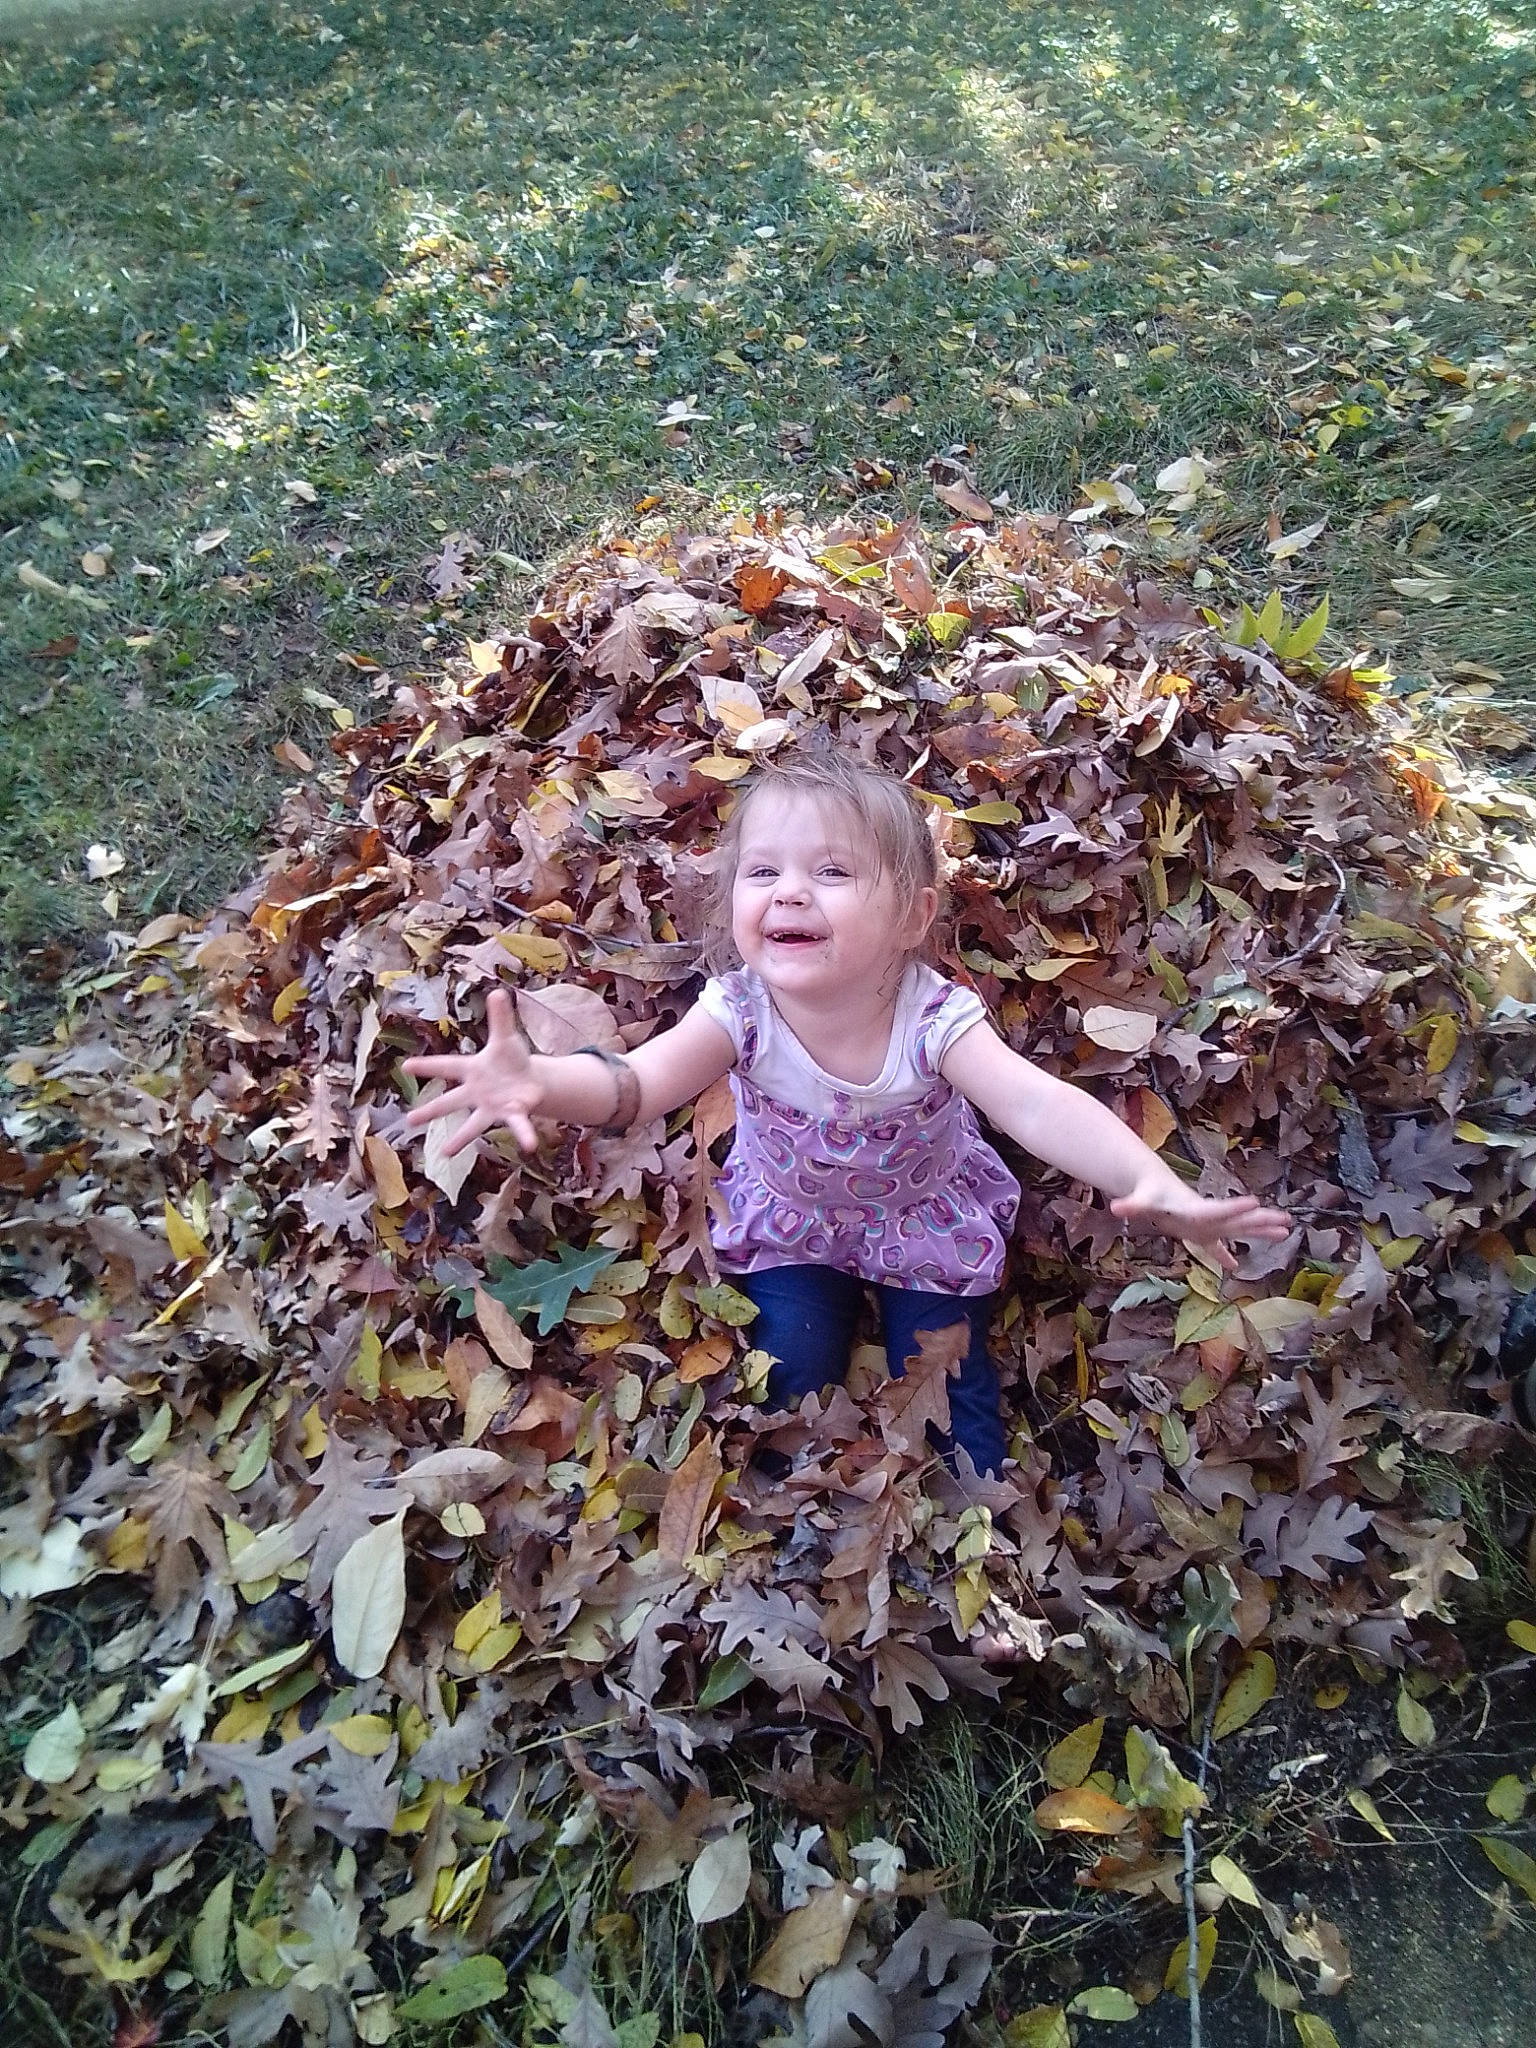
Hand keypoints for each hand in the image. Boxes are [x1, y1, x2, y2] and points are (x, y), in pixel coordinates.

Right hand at [402, 989, 543, 1155]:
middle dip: (431, 1110)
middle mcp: (476, 1092)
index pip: (446, 1065)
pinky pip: (518, 1125)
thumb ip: (501, 1018)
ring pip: (474, 1124)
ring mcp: (491, 1107)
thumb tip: (498, 992)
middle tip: (409, 1121)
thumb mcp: (506, 1037)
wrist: (528, 1079)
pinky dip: (524, 1134)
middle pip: (451, 1101)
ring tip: (445, 1153)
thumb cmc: (510, 1059)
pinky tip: (530, 1145)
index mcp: (472, 1069)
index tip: (406, 1066)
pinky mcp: (511, 1115)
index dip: (427, 1066)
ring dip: (461, 1138)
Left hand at [1110, 1174, 1289, 1274]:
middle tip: (1286, 1220)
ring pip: (1237, 1229)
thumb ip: (1131, 1205)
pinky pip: (1218, 1245)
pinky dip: (1224, 1255)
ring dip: (1259, 1231)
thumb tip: (1117, 1207)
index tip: (1256, 1201)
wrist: (1150, 1185)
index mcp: (1195, 1209)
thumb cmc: (1147, 1193)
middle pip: (1237, 1220)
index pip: (1218, 1210)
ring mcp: (1206, 1225)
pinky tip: (1234, 1267)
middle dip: (1261, 1221)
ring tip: (1285, 1231)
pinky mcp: (1200, 1232)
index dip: (1234, 1208)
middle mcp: (1206, 1216)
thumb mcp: (1140, 1200)